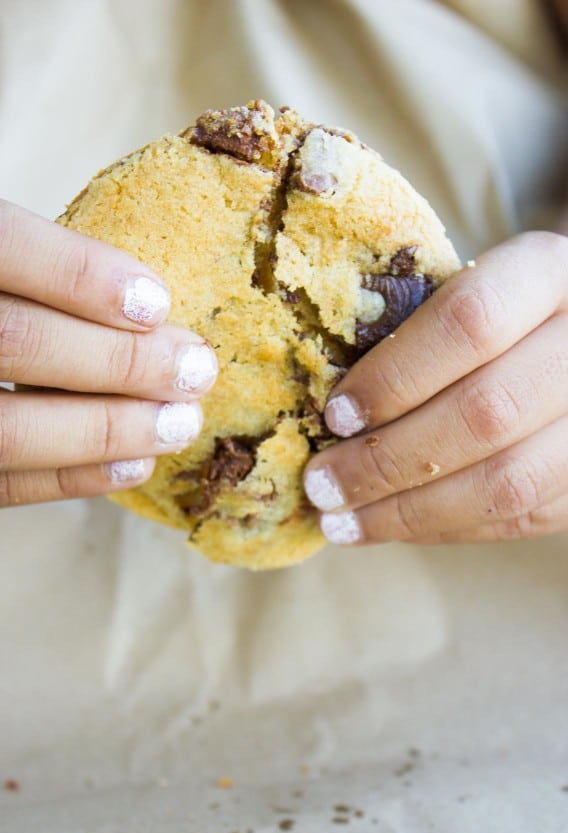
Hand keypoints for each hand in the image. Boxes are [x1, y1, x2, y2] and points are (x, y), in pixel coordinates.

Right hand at [0, 193, 217, 509]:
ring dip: (106, 429)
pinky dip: (72, 477)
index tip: (157, 302)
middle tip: (194, 370)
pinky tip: (135, 462)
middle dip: (117, 360)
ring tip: (179, 423)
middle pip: (5, 338)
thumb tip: (152, 314)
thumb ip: (38, 273)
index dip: (77, 272)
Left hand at [304, 231, 567, 544]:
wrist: (566, 343)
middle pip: (487, 411)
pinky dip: (443, 528)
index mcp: (548, 273)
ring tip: (341, 522)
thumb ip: (407, 329)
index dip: (396, 375)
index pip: (472, 320)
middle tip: (321, 484)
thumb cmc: (491, 312)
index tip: (335, 415)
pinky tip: (390, 525)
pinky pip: (520, 518)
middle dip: (387, 459)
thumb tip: (324, 410)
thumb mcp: (458, 289)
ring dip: (409, 511)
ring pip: (508, 481)